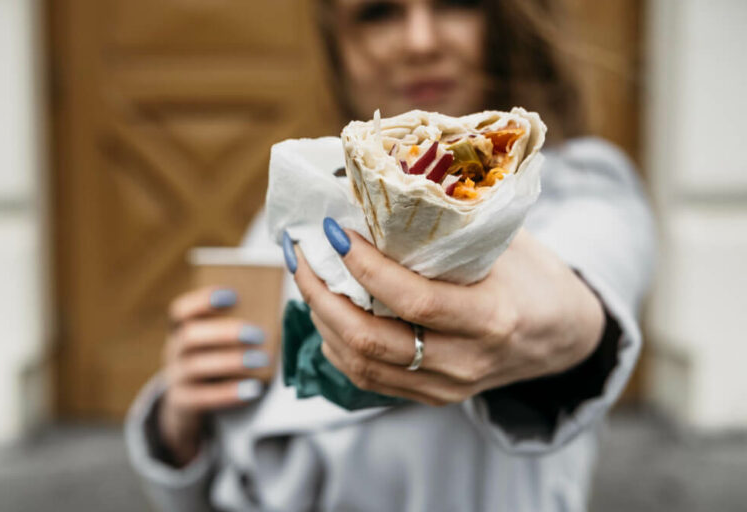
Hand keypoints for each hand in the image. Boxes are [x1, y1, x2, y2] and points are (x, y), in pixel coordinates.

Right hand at [158, 286, 273, 465]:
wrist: (186, 405)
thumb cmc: (212, 360)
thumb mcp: (213, 344)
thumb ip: (232, 328)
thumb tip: (271, 317)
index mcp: (181, 329)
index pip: (180, 310)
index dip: (203, 301)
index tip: (233, 296)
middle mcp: (174, 350)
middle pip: (189, 336)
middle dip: (225, 332)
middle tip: (259, 334)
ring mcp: (175, 377)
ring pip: (195, 366)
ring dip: (231, 361)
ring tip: (261, 360)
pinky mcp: (182, 403)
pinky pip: (202, 397)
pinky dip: (229, 392)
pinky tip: (253, 389)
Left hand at [284, 220, 604, 405]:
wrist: (562, 336)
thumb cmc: (533, 277)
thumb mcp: (506, 243)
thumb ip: (454, 224)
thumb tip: (387, 185)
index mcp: (493, 316)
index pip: (414, 301)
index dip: (365, 267)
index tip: (333, 232)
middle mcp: (467, 360)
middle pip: (373, 340)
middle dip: (323, 295)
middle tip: (301, 254)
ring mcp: (448, 385)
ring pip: (363, 364)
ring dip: (322, 320)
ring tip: (306, 278)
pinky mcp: (433, 396)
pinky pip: (370, 380)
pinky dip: (338, 347)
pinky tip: (326, 315)